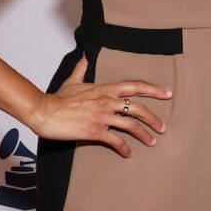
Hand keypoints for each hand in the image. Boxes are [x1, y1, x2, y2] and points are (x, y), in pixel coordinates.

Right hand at [27, 56, 170, 156]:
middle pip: (138, 108)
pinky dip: (124, 148)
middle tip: (163, 128)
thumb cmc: (57, 98)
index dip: (153, 90)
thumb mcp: (72, 81)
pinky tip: (128, 154)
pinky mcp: (94, 131)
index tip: (167, 94)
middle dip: (154, 119)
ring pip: (131, 126)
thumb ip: (81, 69)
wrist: (43, 111)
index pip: (135, 86)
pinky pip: (116, 141)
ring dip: (144, 135)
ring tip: (152, 142)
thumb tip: (85, 57)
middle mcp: (107, 101)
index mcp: (105, 89)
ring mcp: (101, 117)